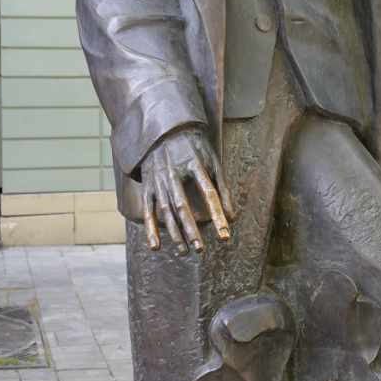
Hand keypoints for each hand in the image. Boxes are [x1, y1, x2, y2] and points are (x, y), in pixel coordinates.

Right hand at [141, 128, 233, 255]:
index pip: (209, 193)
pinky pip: (147, 210)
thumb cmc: (195, 147)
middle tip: (201, 250)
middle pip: (183, 205)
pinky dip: (150, 229)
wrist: (164, 128)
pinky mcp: (147, 186)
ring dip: (174, 233)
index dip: (217, 215)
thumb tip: (233, 217)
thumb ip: (223, 188)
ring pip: (165, 210)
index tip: (225, 236)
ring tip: (184, 252)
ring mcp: (158, 179)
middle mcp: (173, 172)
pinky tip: (155, 247)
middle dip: (191, 230)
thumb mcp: (213, 161)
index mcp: (194, 164)